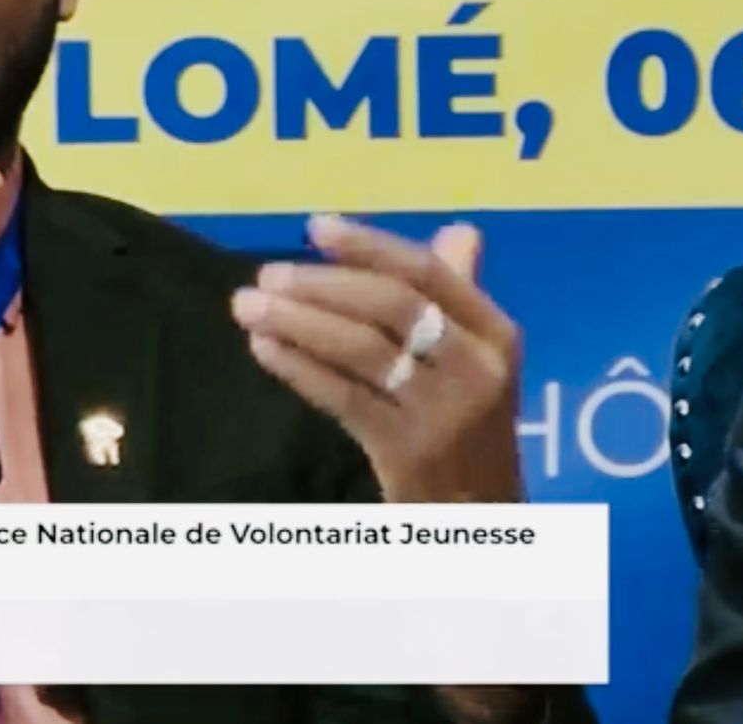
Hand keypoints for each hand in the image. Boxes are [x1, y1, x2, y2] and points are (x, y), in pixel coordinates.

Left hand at [230, 215, 525, 503]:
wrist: (479, 515)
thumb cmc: (469, 429)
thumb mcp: (478, 362)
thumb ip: (458, 297)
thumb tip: (460, 231)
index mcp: (495, 334)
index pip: (427, 274)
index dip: (369, 246)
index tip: (315, 227)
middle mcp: (476, 368)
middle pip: (391, 307)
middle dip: (321, 285)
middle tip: (265, 275)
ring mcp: (443, 413)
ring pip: (361, 351)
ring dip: (297, 321)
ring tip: (247, 306)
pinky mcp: (406, 451)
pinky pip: (343, 397)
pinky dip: (299, 367)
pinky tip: (264, 348)